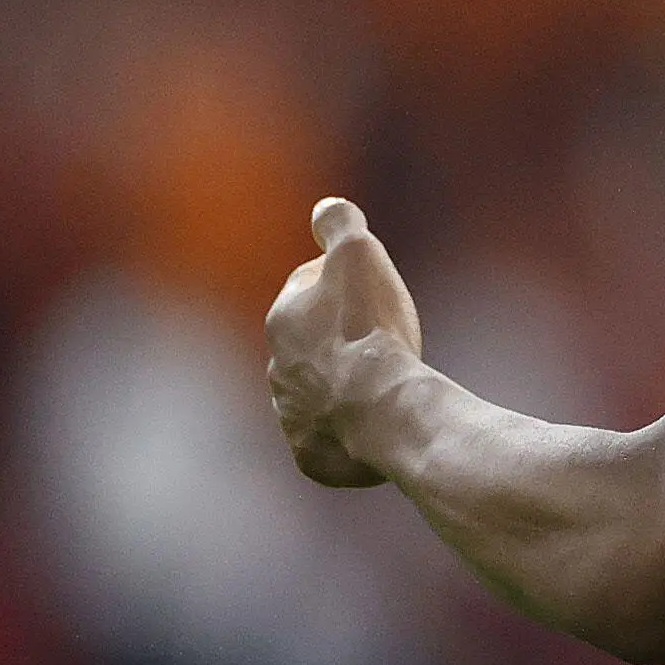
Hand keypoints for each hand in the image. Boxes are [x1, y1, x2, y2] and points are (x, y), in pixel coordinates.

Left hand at [267, 196, 424, 487]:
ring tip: (381, 386)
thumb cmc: (373, 333)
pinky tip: (375, 424)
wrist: (387, 411)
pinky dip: (348, 432)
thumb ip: (339, 224)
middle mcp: (277, 371)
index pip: (307, 290)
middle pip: (309, 346)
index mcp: (282, 322)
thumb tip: (326, 207)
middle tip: (381, 340)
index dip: (343, 286)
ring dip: (340, 388)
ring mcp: (293, 418)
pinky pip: (329, 440)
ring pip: (315, 395)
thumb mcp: (359, 256)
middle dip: (337, 340)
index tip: (372, 293)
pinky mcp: (313, 457)